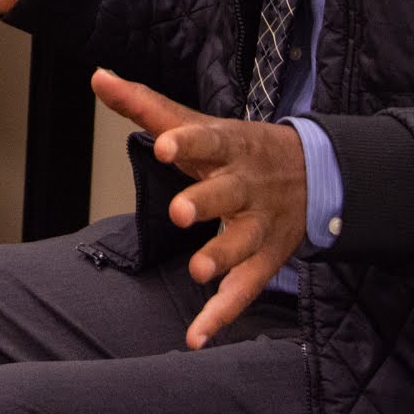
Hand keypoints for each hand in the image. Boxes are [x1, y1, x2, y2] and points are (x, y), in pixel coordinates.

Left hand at [91, 69, 306, 349]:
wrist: (316, 172)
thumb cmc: (236, 148)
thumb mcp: (196, 122)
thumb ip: (144, 104)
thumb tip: (98, 76)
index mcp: (228, 145)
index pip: (207, 139)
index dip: (185, 142)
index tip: (162, 144)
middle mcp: (246, 184)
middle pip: (227, 192)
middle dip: (205, 201)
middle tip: (180, 211)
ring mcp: (259, 224)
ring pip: (243, 242)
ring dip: (222, 257)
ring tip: (199, 271)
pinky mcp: (264, 260)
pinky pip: (244, 290)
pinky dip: (222, 316)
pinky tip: (197, 337)